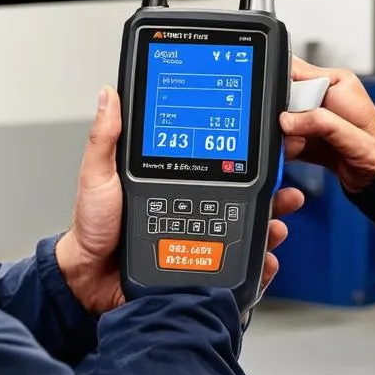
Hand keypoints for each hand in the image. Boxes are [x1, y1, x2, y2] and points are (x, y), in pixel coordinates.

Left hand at [56, 86, 304, 314]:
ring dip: (272, 224)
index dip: (246, 153)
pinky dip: (259, 264)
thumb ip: (107, 138)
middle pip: (242, 193)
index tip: (268, 146)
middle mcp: (192, 203)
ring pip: (247, 228)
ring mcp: (199, 236)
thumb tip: (109, 95)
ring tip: (278, 224)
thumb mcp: (98, 175)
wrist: (89, 279)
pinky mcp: (201, 266)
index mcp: (174, 177)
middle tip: (284, 190)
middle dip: (272, 191)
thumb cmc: (92, 227)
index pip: (217, 159)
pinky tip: (267, 259)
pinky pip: (237, 266)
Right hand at [279, 58, 374, 194]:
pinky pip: (285, 137)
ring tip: (303, 144)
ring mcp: (312, 116)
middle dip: (284, 117)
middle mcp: (321, 96)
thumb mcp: (346, 129)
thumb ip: (317, 121)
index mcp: (333, 80)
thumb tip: (286, 120)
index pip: (294, 71)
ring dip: (286, 135)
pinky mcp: (306, 134)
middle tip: (295, 130)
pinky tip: (298, 151)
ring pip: (281, 120)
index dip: (283, 87)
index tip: (283, 108)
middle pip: (284, 98)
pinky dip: (286, 147)